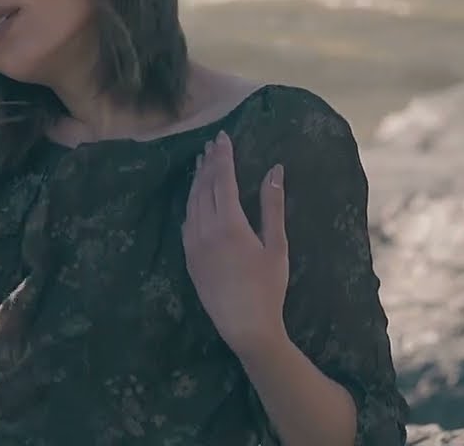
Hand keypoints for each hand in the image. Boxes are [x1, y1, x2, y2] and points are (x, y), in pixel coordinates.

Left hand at [182, 131, 288, 355]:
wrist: (244, 324)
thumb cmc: (268, 286)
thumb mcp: (276, 245)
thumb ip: (272, 206)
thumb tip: (274, 170)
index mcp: (229, 224)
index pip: (222, 180)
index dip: (223, 157)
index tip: (224, 137)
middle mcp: (205, 229)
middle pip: (203, 187)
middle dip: (208, 163)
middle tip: (213, 144)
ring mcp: (193, 243)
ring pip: (192, 202)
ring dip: (198, 180)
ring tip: (203, 163)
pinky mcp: (189, 256)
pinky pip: (187, 221)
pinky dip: (192, 202)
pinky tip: (196, 198)